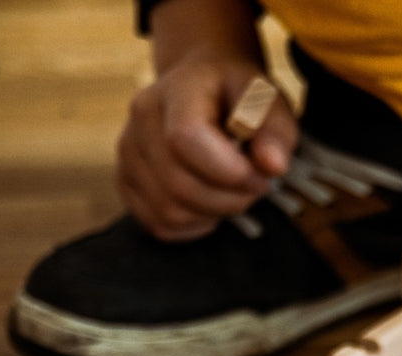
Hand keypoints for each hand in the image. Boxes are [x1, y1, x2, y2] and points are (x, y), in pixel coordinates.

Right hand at [117, 58, 296, 240]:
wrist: (206, 84)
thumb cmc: (241, 94)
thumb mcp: (269, 100)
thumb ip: (276, 131)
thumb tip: (272, 166)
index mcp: (178, 89)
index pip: (186, 138)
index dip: (229, 171)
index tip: (260, 177)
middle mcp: (141, 117)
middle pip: (178, 185)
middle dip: (230, 199)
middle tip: (254, 186)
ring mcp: (128, 150)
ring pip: (170, 211)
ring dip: (214, 213)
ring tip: (232, 190)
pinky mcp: (126, 179)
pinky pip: (159, 224)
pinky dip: (194, 225)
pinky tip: (210, 202)